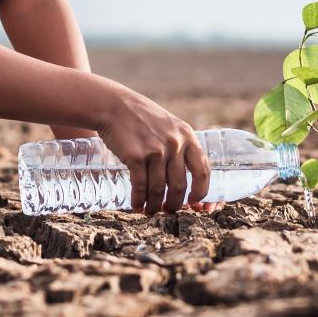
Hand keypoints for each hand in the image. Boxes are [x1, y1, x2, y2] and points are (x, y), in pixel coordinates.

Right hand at [96, 89, 210, 216]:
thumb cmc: (142, 117)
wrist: (114, 106)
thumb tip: (184, 177)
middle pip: (179, 185)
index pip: (203, 171)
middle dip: (173, 203)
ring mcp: (155, 151)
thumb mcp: (169, 125)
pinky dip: (138, 200)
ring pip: (158, 189)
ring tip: (150, 210)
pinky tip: (136, 205)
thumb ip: (180, 145)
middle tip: (167, 210)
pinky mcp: (136, 157)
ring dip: (154, 205)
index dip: (200, 191)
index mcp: (187, 136)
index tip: (193, 202)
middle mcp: (174, 144)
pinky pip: (140, 186)